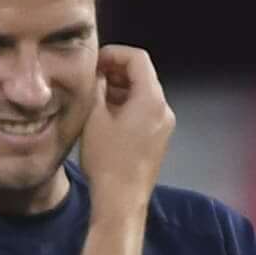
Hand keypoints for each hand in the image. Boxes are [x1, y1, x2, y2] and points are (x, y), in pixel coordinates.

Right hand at [77, 43, 175, 204]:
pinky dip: (126, 105)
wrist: (121, 201)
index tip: (93, 61)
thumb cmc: (107, 160)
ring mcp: (164, 125)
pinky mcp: (159, 139)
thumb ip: (97, 87)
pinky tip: (105, 116)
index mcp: (151, 99)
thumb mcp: (94, 117)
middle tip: (91, 77)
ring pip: (143, 94)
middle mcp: (163, 109)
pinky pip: (144, 111)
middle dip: (116, 71)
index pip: (138, 58)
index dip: (114, 54)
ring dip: (120, 89)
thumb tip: (99, 74)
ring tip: (95, 97)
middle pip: (142, 75)